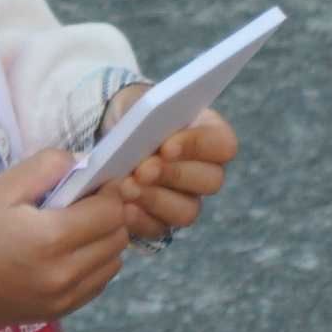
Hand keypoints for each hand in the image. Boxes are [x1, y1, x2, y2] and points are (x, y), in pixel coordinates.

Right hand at [0, 146, 132, 323]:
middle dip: (108, 216)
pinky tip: (68, 255)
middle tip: (83, 206)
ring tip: (75, 232)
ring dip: (103, 243)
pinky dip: (94, 267)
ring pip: (113, 263)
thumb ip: (47, 166)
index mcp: (52, 237)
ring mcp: (63, 297)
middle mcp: (65, 272)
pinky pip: (97, 285)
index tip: (91, 186)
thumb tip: (84, 162)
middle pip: (118, 238)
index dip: (107, 192)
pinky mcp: (58, 312)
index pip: (111, 211)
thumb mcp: (3, 187)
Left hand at [102, 112, 235, 242]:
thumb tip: (146, 125)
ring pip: (187, 211)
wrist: (108, 138)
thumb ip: (150, 109)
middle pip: (211, 182)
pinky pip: (159, 229)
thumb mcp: (140, 103)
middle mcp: (205, 171)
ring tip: (126, 187)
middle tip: (142, 170)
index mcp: (209, 135)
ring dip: (155, 199)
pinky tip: (123, 208)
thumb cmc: (132, 116)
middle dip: (173, 175)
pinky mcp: (161, 221)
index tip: (166, 146)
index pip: (223, 145)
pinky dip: (140, 219)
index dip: (197, 147)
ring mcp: (186, 200)